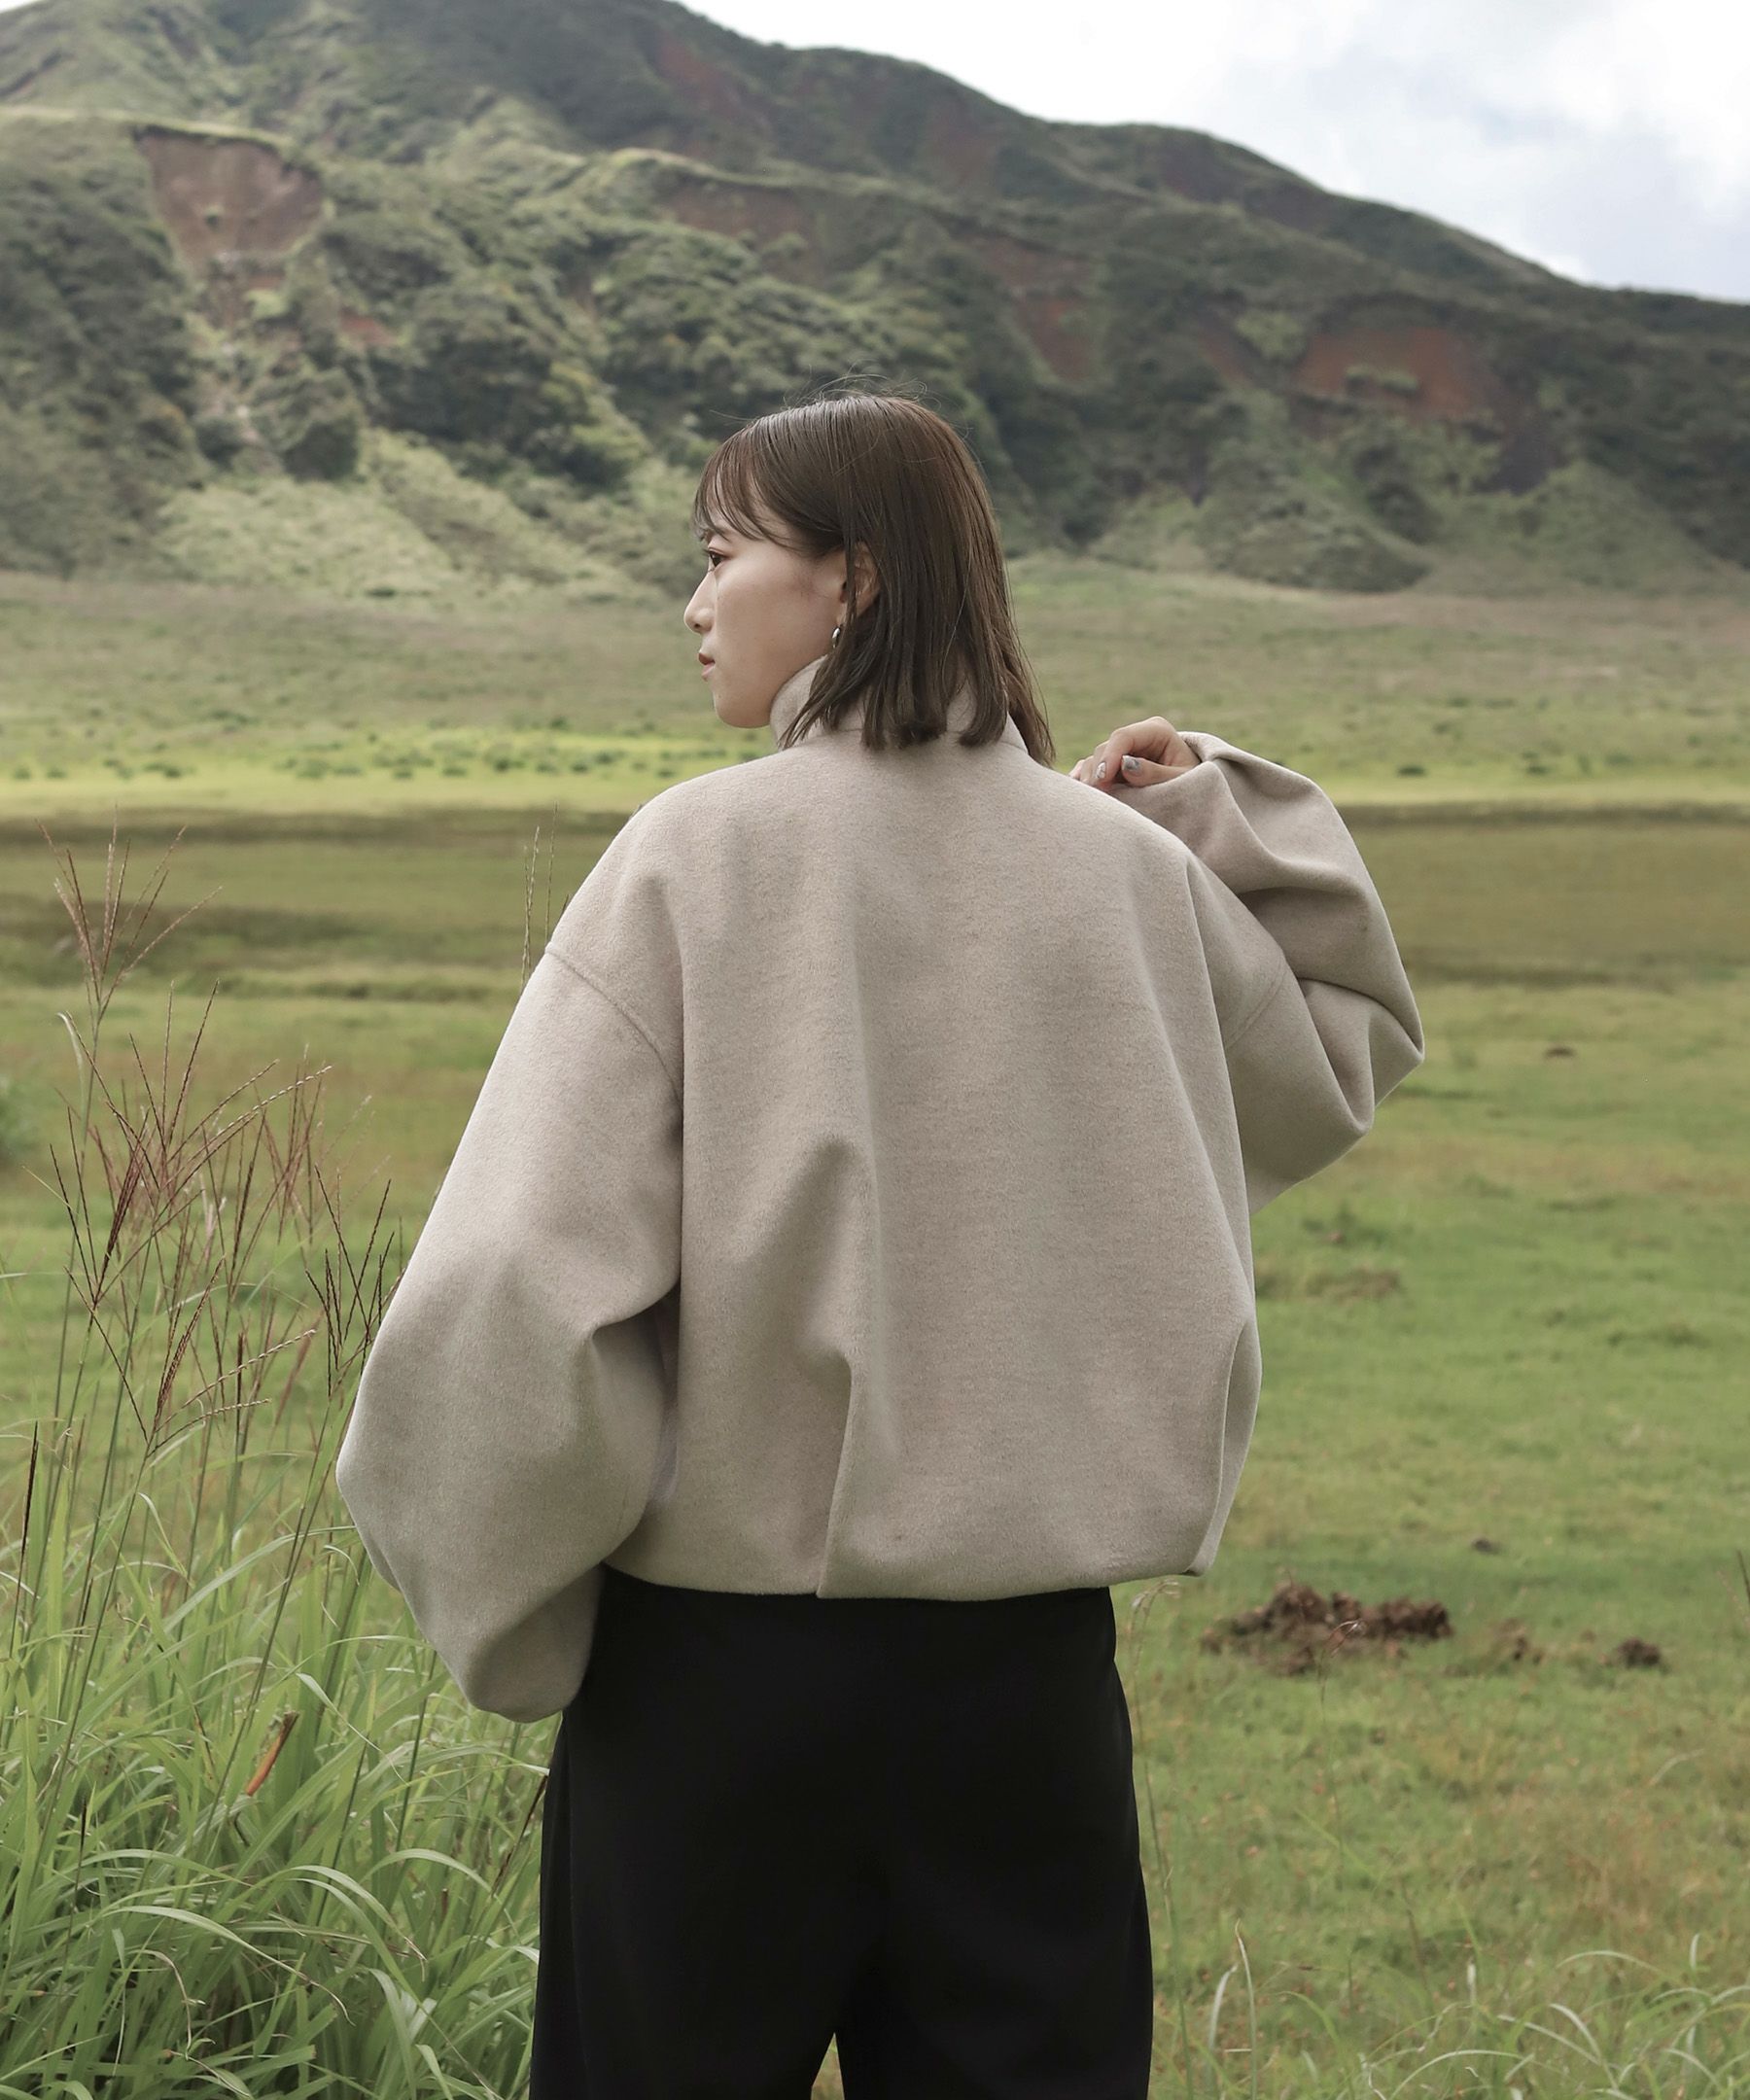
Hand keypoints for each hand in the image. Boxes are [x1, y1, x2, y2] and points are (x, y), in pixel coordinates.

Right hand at [1069, 715, 1200, 791]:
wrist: (1197, 794)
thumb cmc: (1195, 786)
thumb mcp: (1182, 781)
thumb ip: (1155, 774)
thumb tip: (1126, 766)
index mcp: (1156, 730)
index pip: (1123, 736)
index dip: (1109, 757)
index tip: (1102, 780)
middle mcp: (1137, 736)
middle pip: (1106, 748)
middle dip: (1098, 771)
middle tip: (1095, 795)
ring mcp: (1123, 751)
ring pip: (1095, 760)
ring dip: (1090, 779)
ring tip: (1090, 799)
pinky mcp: (1114, 765)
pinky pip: (1091, 769)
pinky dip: (1084, 780)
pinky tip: (1079, 793)